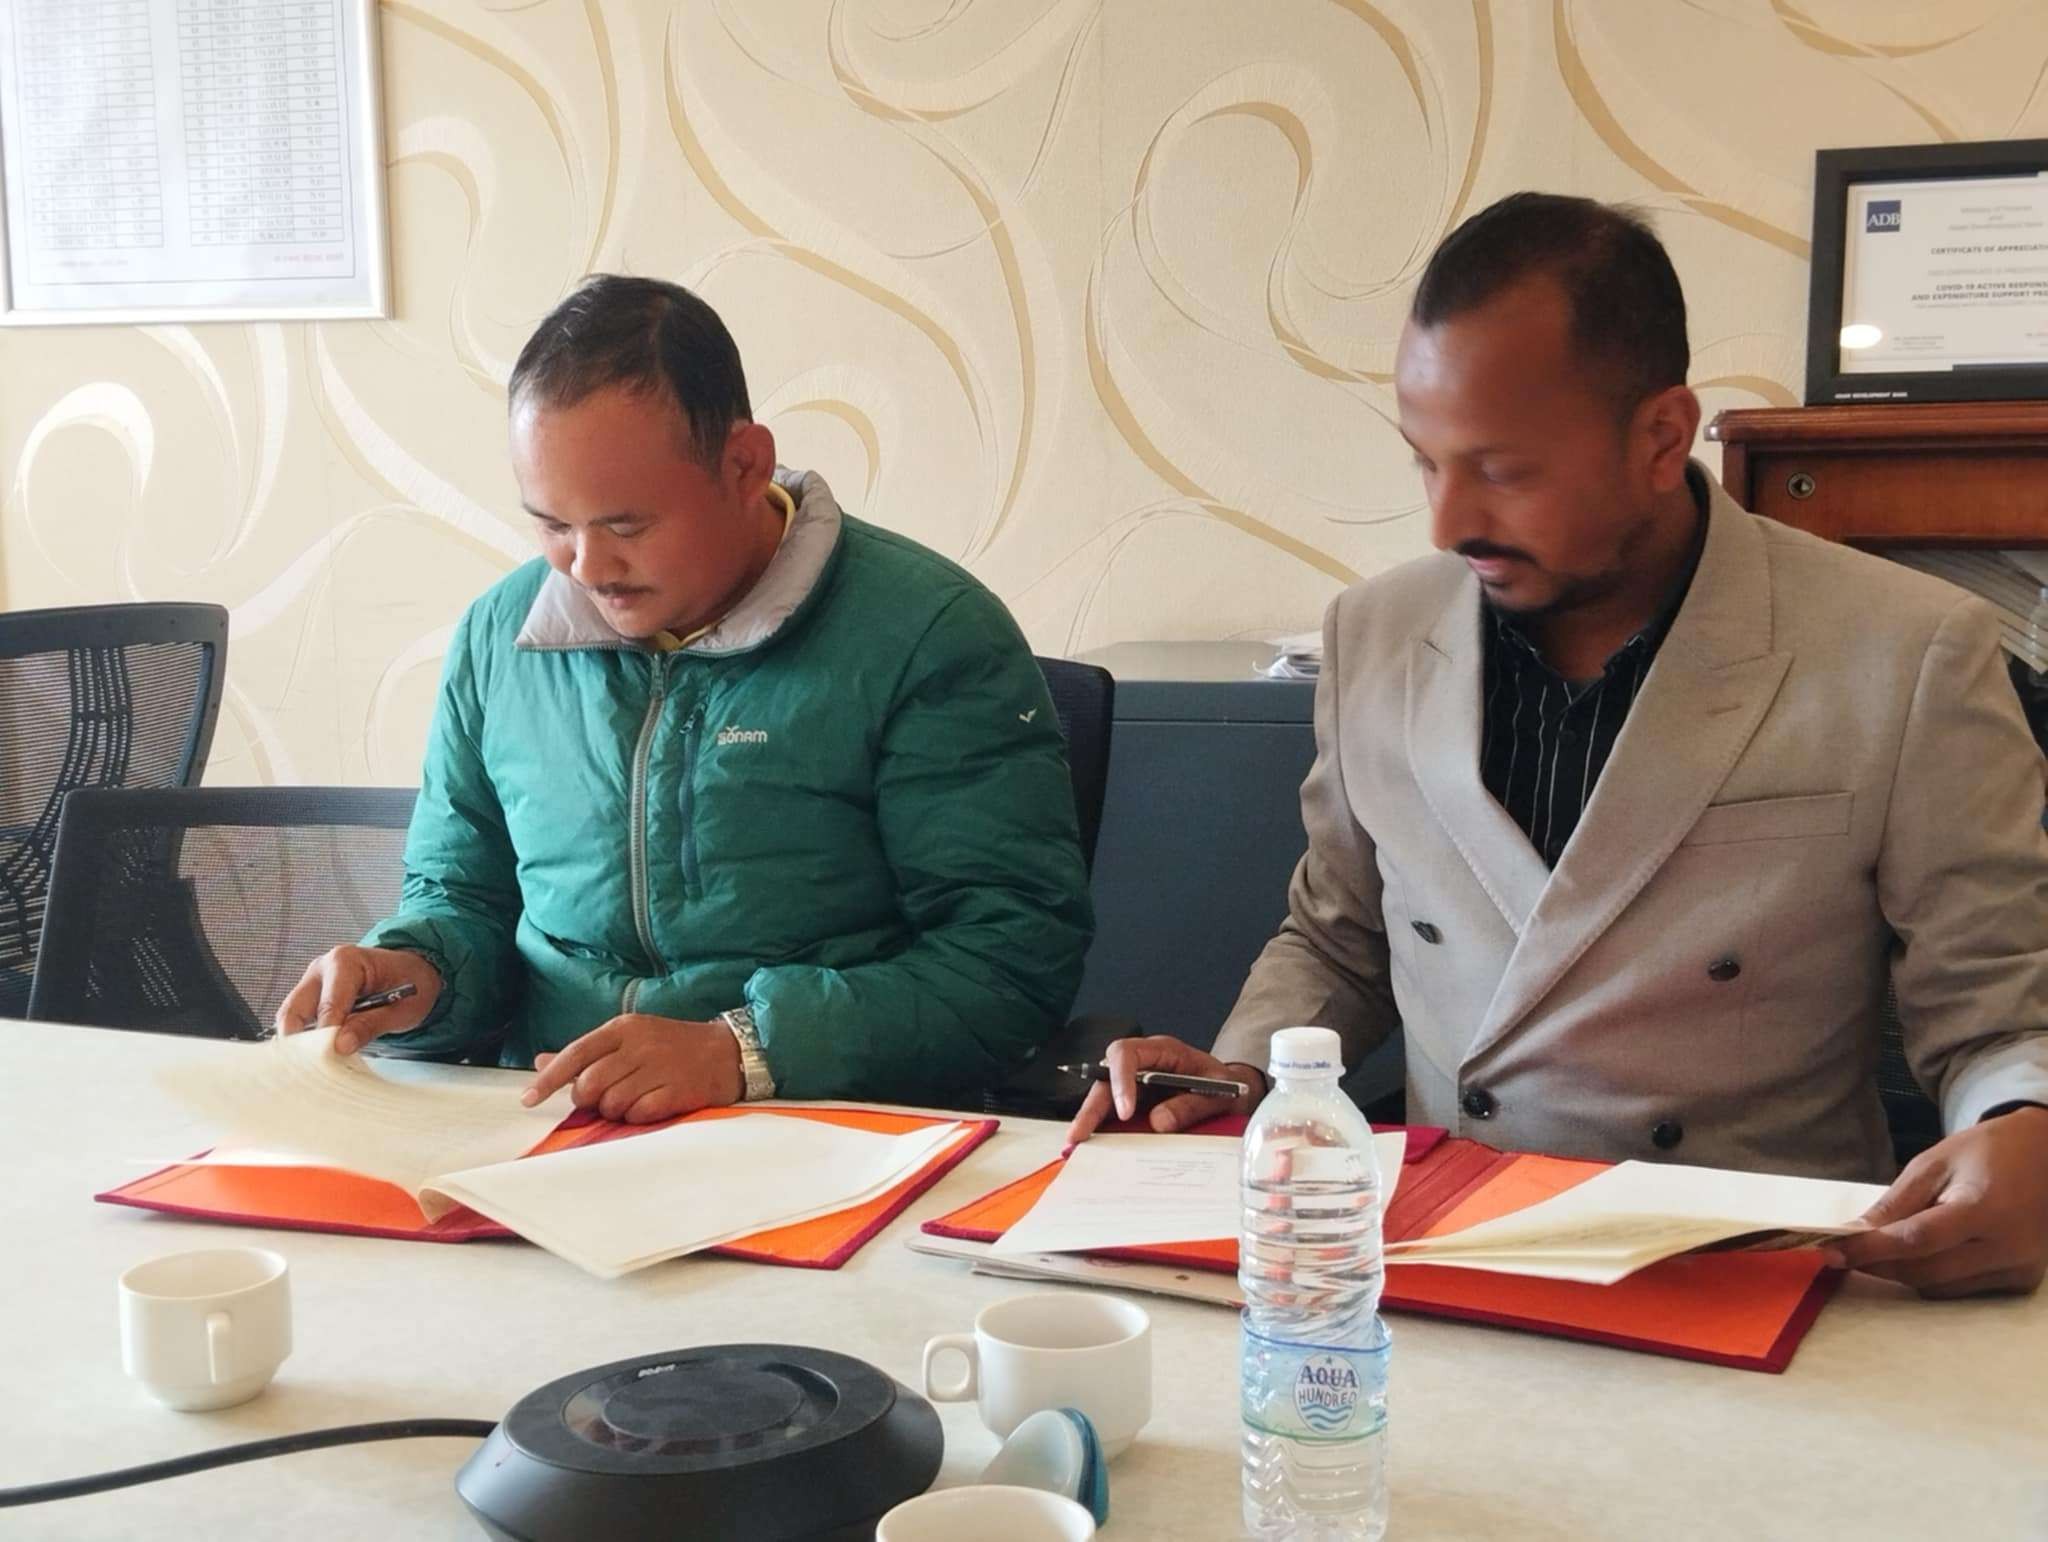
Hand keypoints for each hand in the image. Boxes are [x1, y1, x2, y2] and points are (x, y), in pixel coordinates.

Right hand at [274, 946, 442, 1053]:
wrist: (412, 971)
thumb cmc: (411, 983)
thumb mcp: (402, 1008)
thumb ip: (371, 1024)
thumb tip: (341, 1045)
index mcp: (346, 961)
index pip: (329, 1003)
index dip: (328, 1033)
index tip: (329, 1056)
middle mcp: (322, 968)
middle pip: (296, 1009)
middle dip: (301, 1040)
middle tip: (313, 1068)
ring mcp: (312, 981)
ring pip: (291, 1016)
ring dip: (300, 1041)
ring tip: (315, 1066)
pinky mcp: (310, 996)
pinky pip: (298, 1020)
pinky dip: (304, 1039)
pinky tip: (316, 1057)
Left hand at [521, 1015, 744, 1122]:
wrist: (727, 1052)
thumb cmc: (671, 1046)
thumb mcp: (629, 1039)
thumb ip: (586, 1053)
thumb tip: (541, 1062)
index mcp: (624, 1029)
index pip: (576, 1054)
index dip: (549, 1080)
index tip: (528, 1100)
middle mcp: (639, 1045)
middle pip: (589, 1084)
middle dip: (589, 1100)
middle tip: (604, 1098)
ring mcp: (660, 1068)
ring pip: (611, 1103)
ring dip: (616, 1110)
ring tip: (634, 1099)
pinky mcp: (677, 1091)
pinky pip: (639, 1115)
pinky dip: (638, 1117)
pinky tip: (651, 1106)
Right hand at [1064, 1034, 1265, 1144]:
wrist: (1237, 1093)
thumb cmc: (1228, 1087)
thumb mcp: (1220, 1093)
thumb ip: (1193, 1105)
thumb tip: (1157, 1123)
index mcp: (1162, 1050)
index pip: (1127, 1054)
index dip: (1120, 1081)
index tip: (1125, 1112)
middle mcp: (1143, 1064)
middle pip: (1105, 1077)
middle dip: (1091, 1107)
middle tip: (1079, 1136)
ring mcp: (1135, 1084)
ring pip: (1103, 1095)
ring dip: (1089, 1120)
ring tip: (1074, 1147)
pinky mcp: (1135, 1103)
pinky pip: (1112, 1112)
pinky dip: (1100, 1129)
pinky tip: (1090, 1149)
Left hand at [1824, 1106, 2047, 1297]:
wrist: (2047, 1156)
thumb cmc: (1987, 1152)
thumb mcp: (1934, 1163)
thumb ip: (1896, 1202)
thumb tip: (1855, 1233)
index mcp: (1985, 1208)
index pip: (1918, 1240)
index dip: (1872, 1250)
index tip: (1832, 1253)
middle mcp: (2008, 1246)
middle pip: (1928, 1271)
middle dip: (1881, 1266)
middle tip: (1848, 1253)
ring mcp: (2020, 1268)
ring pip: (1942, 1286)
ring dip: (1906, 1272)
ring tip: (1889, 1245)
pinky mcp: (2022, 1281)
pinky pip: (1963, 1289)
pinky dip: (1935, 1275)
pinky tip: (1930, 1250)